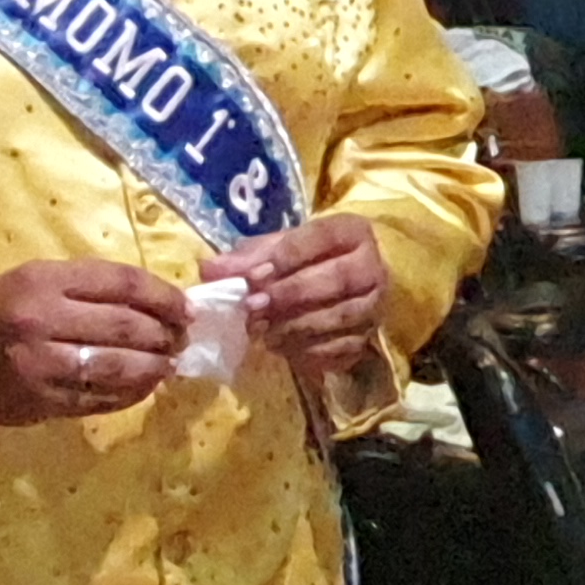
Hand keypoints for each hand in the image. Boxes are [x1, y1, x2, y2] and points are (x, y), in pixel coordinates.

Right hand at [0, 258, 186, 426]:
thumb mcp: (37, 279)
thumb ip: (92, 287)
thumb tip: (158, 302)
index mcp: (44, 281)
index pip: (123, 284)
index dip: (164, 297)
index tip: (186, 308)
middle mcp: (43, 321)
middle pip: (128, 327)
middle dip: (165, 335)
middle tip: (182, 339)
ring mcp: (42, 366)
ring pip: (120, 368)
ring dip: (155, 368)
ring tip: (168, 365)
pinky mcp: (42, 402)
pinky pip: (101, 400)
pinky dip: (131, 394)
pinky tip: (144, 387)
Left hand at [221, 215, 390, 387]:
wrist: (350, 285)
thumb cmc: (309, 260)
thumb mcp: (281, 248)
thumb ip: (248, 257)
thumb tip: (210, 270)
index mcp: (352, 233)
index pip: (321, 237)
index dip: (285, 257)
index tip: (252, 277)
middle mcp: (372, 267)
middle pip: (336, 279)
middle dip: (290, 295)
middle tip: (253, 308)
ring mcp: (375, 307)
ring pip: (340, 318)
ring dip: (295, 327)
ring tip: (262, 331)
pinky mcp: (369, 339)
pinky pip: (341, 349)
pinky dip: (308, 352)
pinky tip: (281, 348)